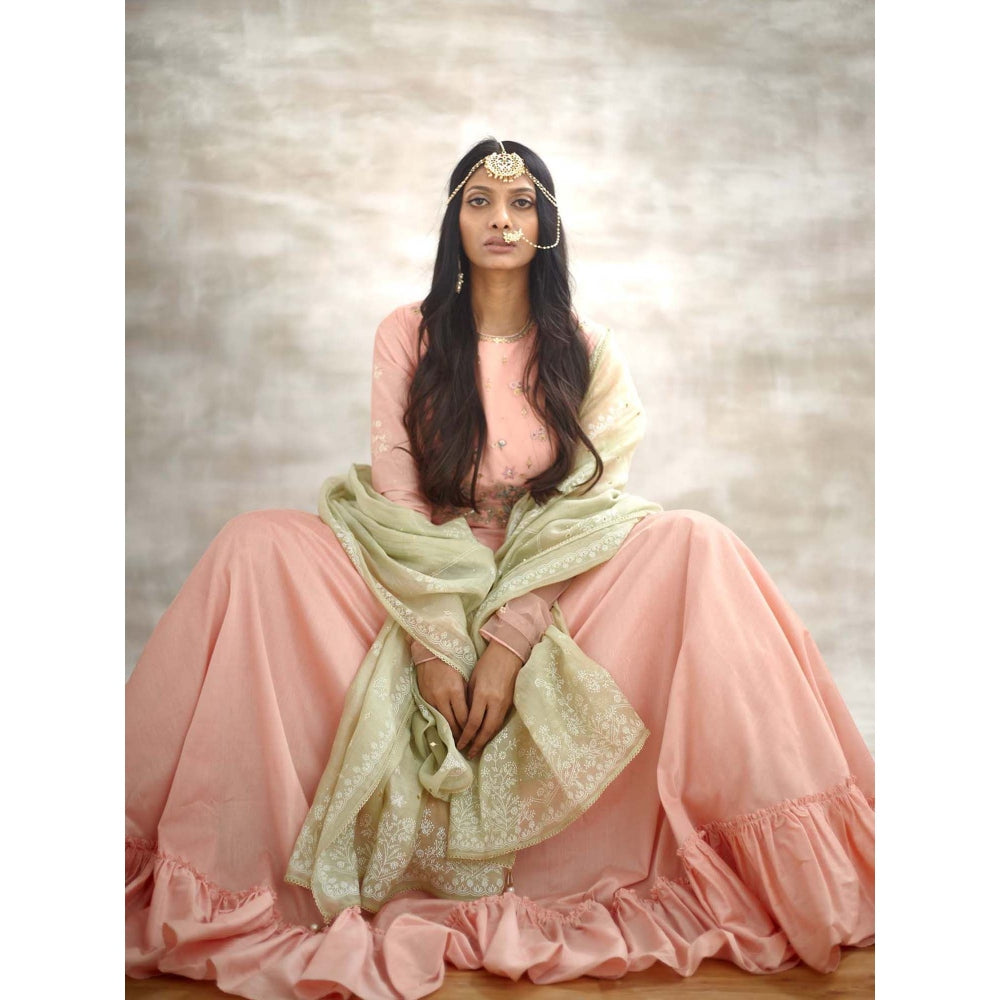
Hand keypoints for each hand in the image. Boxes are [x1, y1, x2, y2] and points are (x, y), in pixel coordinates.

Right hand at [415, 657, 468, 740]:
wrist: (430, 652)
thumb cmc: (452, 663)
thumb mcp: (463, 678)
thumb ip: (467, 696)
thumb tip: (473, 714)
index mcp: (455, 691)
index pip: (464, 717)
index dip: (470, 730)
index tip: (475, 737)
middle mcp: (442, 697)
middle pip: (452, 723)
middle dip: (460, 735)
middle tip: (467, 745)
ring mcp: (431, 698)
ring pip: (442, 721)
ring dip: (450, 731)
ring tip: (457, 740)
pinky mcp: (424, 698)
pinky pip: (434, 715)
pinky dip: (441, 722)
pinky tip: (446, 728)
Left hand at [457, 641, 522, 758]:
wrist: (508, 653)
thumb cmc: (487, 664)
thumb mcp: (473, 680)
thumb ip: (469, 700)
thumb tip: (463, 718)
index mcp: (482, 695)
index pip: (473, 723)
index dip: (466, 736)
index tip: (459, 745)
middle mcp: (495, 702)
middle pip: (486, 730)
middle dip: (477, 744)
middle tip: (469, 754)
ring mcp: (505, 703)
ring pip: (495, 728)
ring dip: (485, 740)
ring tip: (477, 749)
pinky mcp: (511, 703)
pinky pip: (500, 721)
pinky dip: (492, 731)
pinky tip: (486, 736)